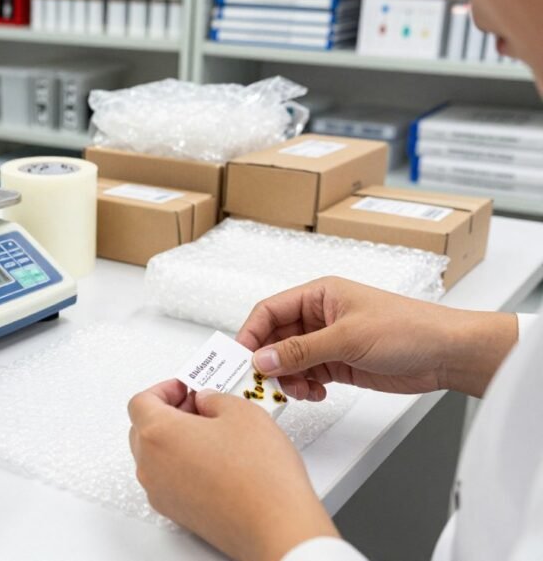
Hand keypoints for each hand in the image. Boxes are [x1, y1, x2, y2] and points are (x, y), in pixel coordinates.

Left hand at [128, 380, 337, 560]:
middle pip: (143, 429)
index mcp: (157, 434)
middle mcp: (150, 465)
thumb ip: (214, 398)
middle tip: (200, 406)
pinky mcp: (175, 511)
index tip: (187, 388)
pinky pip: (168, 479)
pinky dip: (182, 464)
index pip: (141, 402)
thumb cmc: (259, 474)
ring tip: (212, 433)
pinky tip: (215, 460)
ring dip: (175, 439)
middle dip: (169, 413)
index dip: (165, 389)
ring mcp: (160, 492)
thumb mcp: (242, 411)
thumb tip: (205, 401)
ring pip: (155, 456)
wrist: (276, 525)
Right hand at [236, 277, 517, 398]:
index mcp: (319, 295)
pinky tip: (316, 394)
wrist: (447, 353)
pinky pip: (307, 376)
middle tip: (263, 384)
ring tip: (300, 391)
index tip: (242, 359)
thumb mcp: (348, 338)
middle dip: (270, 362)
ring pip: (289, 361)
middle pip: (276, 338)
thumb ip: (302, 350)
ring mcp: (328, 341)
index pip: (269, 311)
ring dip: (288, 379)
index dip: (251, 334)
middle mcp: (319, 316)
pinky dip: (305, 387)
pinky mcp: (339, 364)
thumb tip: (263, 358)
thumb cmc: (408, 328)